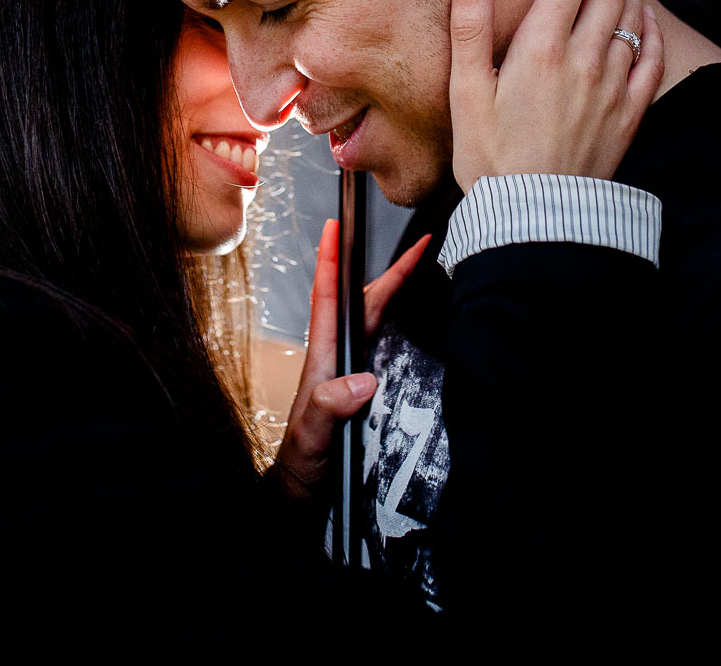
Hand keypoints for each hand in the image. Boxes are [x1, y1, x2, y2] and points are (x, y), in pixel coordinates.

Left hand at [272, 219, 429, 500]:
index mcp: (323, 358)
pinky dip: (398, 323)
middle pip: (363, 302)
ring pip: (374, 320)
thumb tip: (362, 379)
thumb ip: (330, 406)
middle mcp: (337, 358)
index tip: (336, 226)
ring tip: (418, 265)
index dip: (330, 260)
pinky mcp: (363, 389)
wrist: (303, 495)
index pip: (327, 299)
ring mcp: (350, 372)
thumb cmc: (302, 463)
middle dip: (388, 269)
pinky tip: (410, 317)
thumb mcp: (312, 436)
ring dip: (394, 290)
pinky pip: (383, 345)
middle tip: (418, 242)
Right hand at [450, 0, 664, 192]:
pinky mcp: (628, 116)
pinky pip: (650, 61)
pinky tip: (649, 19)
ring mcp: (611, 87)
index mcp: (541, 49)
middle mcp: (583, 60)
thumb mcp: (465, 93)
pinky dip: (652, 31)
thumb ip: (470, 28)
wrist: (535, 220)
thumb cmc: (490, 159)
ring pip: (631, 19)